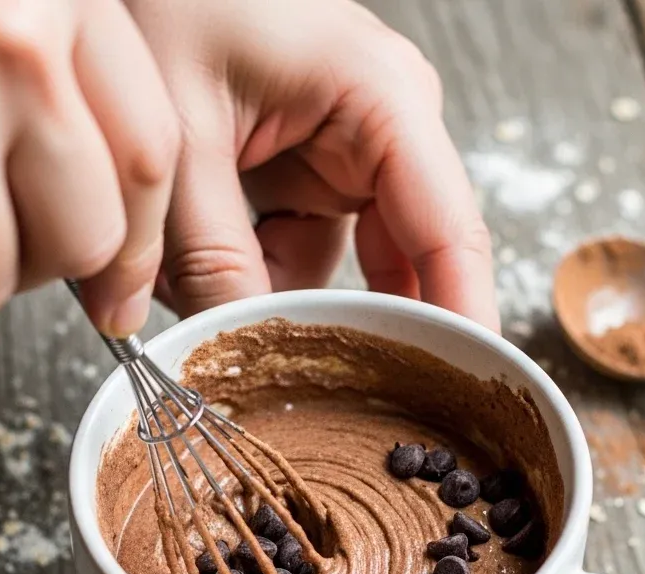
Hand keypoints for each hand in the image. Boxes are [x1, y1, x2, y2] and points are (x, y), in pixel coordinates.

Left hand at [128, 0, 496, 329]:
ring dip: (253, 289)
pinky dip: (237, 270)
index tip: (464, 399)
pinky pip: (284, 260)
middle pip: (392, 272)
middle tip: (273, 357)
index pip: (450, 237)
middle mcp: (382, 134)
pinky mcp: (303, 179)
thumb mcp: (181, 137)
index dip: (462, 326)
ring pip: (321, 277)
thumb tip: (236, 357)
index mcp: (385, 103)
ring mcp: (343, 159)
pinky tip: (188, 243)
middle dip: (320, 316)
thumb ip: (213, 257)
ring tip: (182, 254)